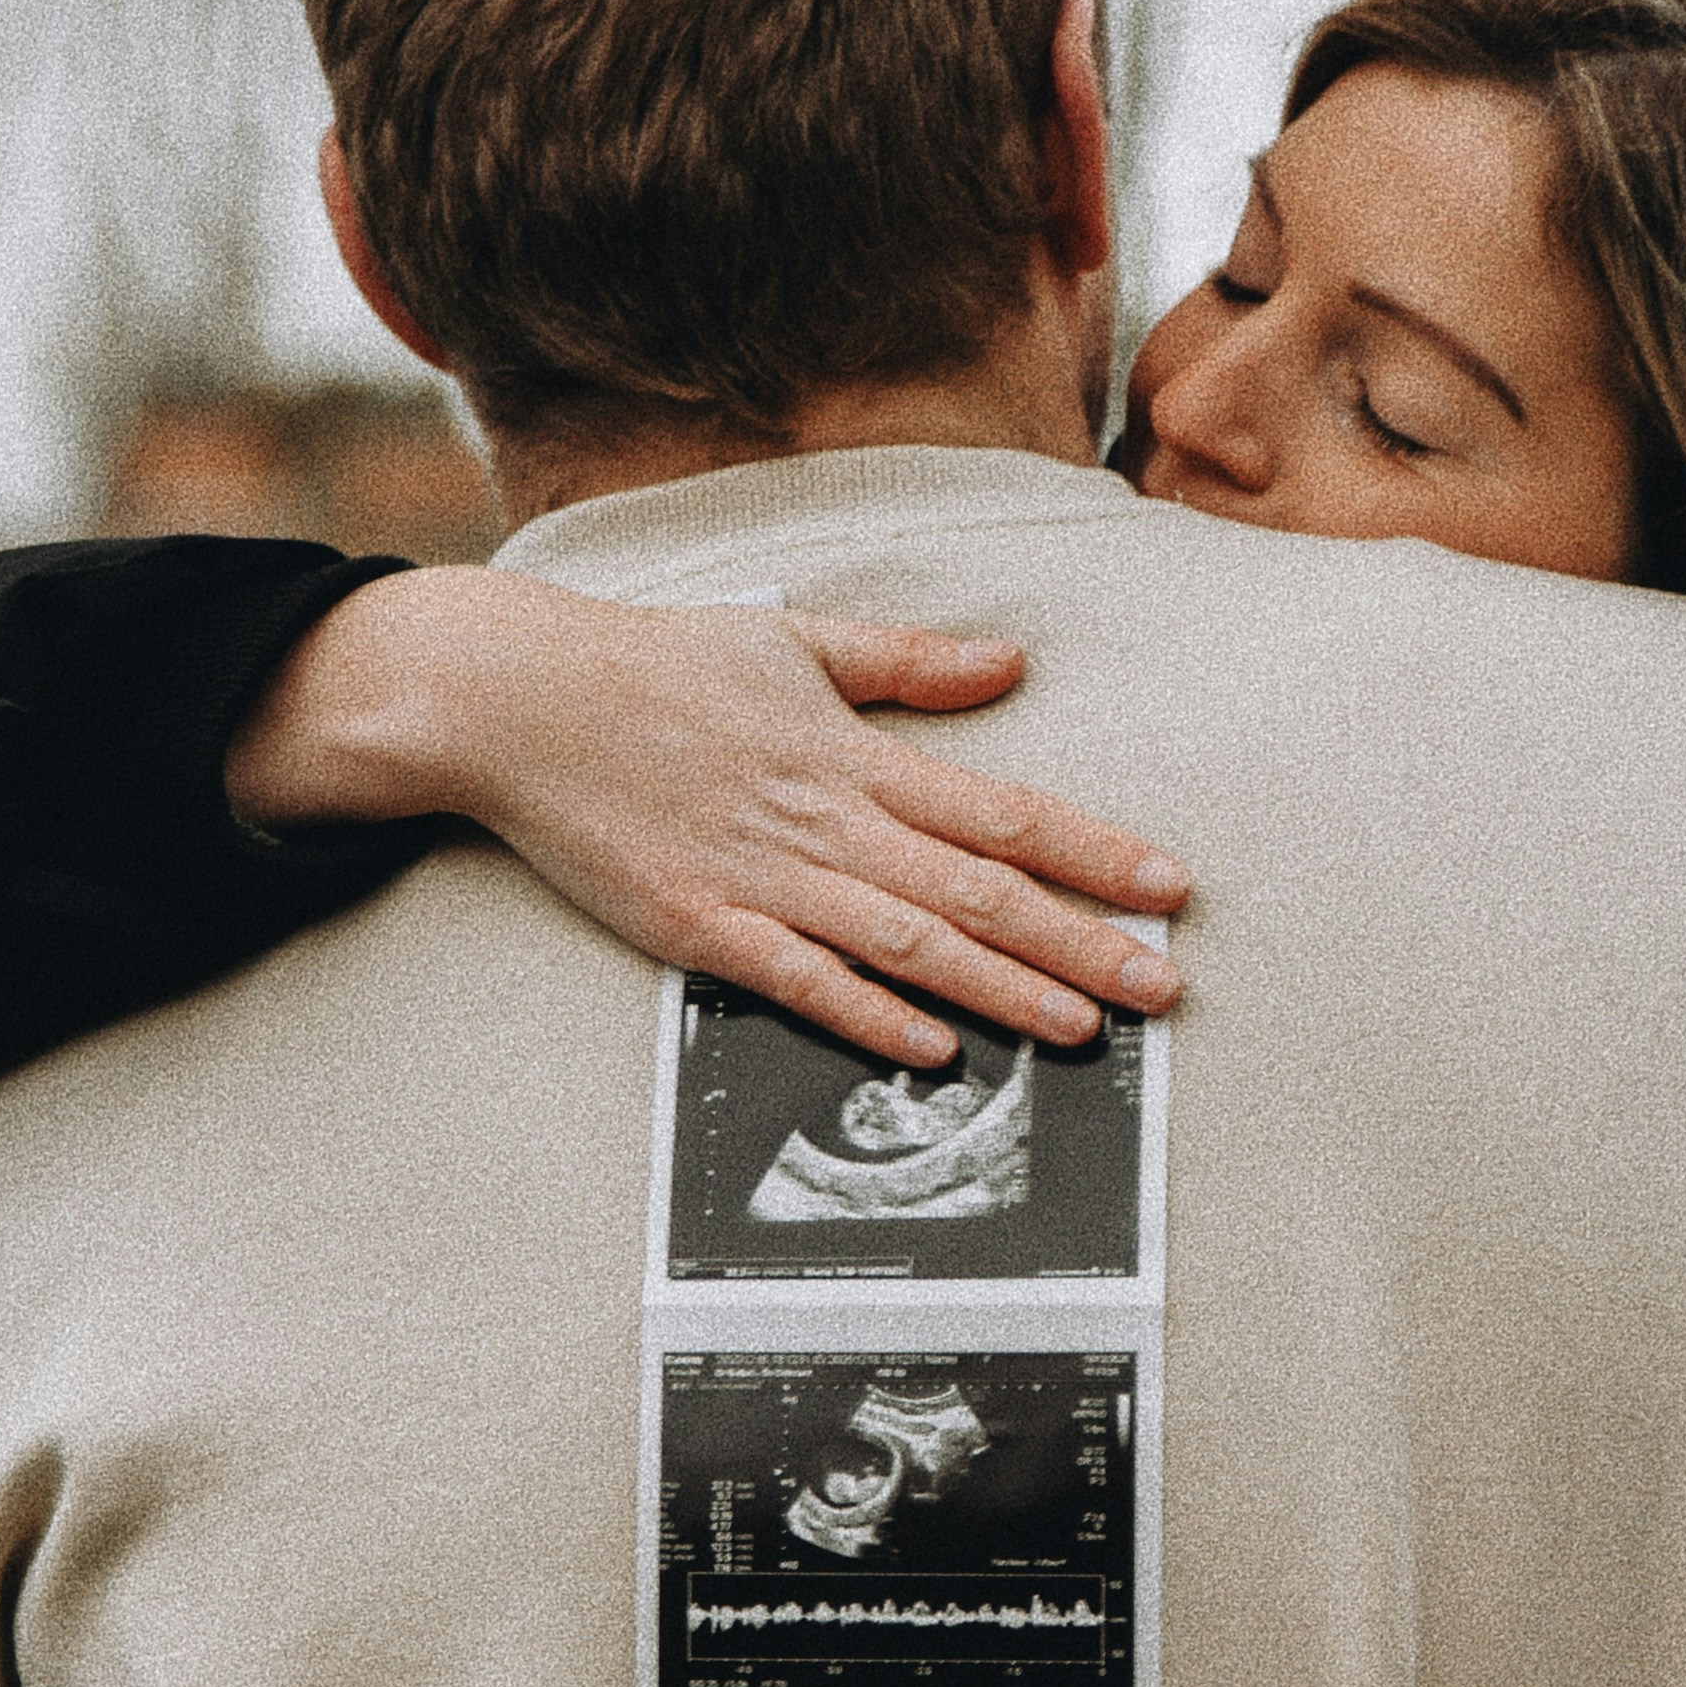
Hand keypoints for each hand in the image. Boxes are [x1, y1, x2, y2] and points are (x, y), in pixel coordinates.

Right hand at [222, 563, 1189, 1068]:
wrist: (515, 698)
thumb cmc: (653, 665)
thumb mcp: (792, 638)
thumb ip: (907, 663)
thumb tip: (1011, 664)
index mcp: (853, 753)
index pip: (1004, 809)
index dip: (1096, 850)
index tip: (1170, 885)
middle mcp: (824, 821)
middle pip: (978, 891)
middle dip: (1082, 942)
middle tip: (1164, 988)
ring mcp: (762, 879)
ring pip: (909, 945)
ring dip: (1004, 990)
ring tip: (1083, 1030)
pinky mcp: (699, 928)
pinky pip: (801, 981)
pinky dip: (871, 1015)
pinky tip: (937, 1049)